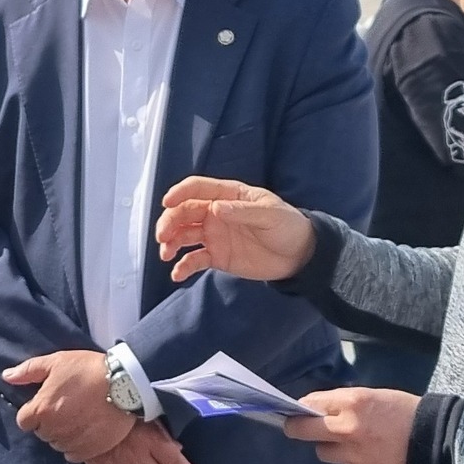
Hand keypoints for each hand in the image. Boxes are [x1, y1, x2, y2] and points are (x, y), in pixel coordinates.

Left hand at [4, 350, 133, 461]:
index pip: (24, 421)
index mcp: (41, 409)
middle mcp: (53, 429)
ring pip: (57, 444)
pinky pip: (73, 453)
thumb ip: (28, 371)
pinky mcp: (89, 450)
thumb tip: (6, 376)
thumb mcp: (56, 362)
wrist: (125, 383)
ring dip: (63, 434)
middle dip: (49, 422)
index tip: (47, 403)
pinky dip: (77, 444)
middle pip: (41, 432)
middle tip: (67, 406)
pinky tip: (87, 427)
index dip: (34, 412)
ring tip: (79, 415)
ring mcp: (71, 441)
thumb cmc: (88, 369)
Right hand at [156, 177, 312, 282]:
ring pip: (184, 235)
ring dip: (170, 243)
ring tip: (166, 255)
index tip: (167, 203)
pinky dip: (183, 266)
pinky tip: (177, 274)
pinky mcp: (217, 256)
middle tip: (162, 237)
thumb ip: (242, 211)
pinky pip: (194, 260)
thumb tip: (215, 208)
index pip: (197, 189)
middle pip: (184, 213)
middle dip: (169, 222)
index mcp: (229, 196)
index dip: (180, 193)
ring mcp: (215, 235)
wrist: (300, 256)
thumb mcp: (270, 214)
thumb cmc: (288, 226)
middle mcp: (216, 213)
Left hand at [284, 387, 420, 463]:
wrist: (439, 445)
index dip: (301, 409)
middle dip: (296, 429)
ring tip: (351, 442)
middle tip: (295, 428)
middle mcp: (346, 430)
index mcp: (352, 404)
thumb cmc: (408, 414)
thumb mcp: (375, 397)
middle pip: (302, 432)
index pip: (309, 405)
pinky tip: (371, 455)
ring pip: (324, 452)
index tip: (296, 412)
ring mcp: (352, 456)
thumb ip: (344, 403)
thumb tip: (316, 410)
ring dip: (331, 447)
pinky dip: (352, 461)